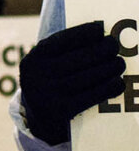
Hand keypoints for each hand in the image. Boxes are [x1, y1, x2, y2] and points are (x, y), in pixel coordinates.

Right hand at [19, 21, 124, 144]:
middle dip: (100, 50)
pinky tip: (118, 83)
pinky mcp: (61, 112)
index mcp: (32, 60)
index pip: (59, 42)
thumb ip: (63, 52)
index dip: (81, 33)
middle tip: (114, 46)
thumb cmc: (50, 84)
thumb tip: (99, 36)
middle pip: (76, 59)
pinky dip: (108, 88)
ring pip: (86, 77)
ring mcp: (47, 95)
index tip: (100, 30)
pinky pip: (91, 96)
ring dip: (109, 68)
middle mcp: (36, 76)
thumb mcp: (46, 66)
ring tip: (119, 63)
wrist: (39, 120)